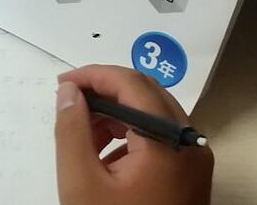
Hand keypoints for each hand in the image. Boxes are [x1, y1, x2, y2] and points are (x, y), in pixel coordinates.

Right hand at [55, 65, 213, 204]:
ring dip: (116, 113)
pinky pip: (161, 136)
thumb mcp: (81, 181)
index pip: (131, 83)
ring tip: (82, 133)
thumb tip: (69, 91)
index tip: (62, 83)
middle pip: (147, 93)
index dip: (93, 75)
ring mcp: (195, 159)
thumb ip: (71, 129)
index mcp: (168, 140)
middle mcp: (190, 142)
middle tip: (69, 103)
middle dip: (104, 92)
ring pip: (154, 113)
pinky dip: (130, 133)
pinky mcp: (191, 174)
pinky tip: (104, 155)